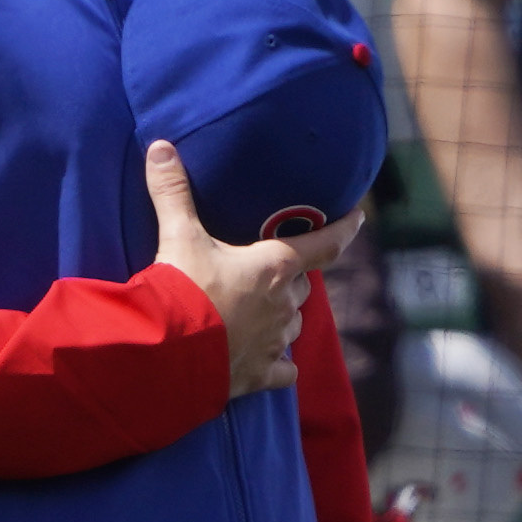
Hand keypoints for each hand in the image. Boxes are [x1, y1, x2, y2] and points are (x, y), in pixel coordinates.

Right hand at [146, 136, 354, 396]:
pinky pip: (284, 372)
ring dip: (284, 317)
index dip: (344, 229)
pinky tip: (272, 365)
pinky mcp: (259, 374)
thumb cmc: (182, 289)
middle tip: (271, 273)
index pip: (324, 244)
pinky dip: (281, 367)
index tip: (359, 218)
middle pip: (302, 287)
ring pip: (294, 325)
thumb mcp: (178, 236)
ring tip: (262, 314)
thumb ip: (172, 192)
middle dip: (292, 280)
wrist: (168, 352)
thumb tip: (161, 146)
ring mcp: (274, 342)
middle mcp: (283, 304)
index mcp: (274, 267)